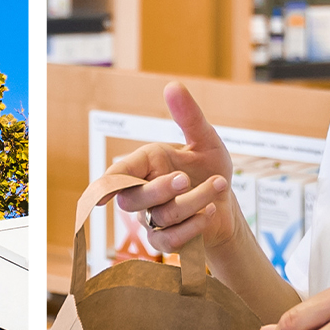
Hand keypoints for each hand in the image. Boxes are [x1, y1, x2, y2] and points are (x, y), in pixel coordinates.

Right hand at [106, 83, 240, 254]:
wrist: (229, 205)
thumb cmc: (210, 171)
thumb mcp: (206, 140)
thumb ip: (189, 116)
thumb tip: (172, 86)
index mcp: (145, 166)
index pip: (117, 177)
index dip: (104, 187)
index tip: (100, 198)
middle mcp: (143, 194)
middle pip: (132, 199)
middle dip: (160, 189)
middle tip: (185, 178)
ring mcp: (152, 220)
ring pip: (161, 216)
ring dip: (195, 200)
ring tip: (219, 185)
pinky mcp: (165, 242)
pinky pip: (171, 240)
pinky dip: (194, 225)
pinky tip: (211, 211)